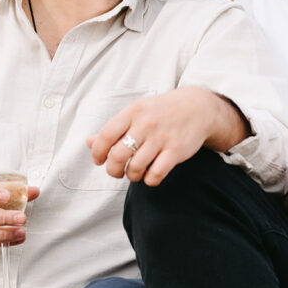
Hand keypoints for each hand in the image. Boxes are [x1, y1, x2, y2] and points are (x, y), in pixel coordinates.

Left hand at [86, 87, 238, 186]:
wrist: (197, 107)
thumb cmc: (162, 111)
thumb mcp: (136, 112)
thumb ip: (114, 128)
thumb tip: (89, 142)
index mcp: (132, 112)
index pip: (105, 136)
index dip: (97, 153)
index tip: (100, 160)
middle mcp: (146, 124)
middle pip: (117, 156)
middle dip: (113, 170)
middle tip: (118, 172)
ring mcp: (162, 137)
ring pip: (136, 168)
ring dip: (132, 176)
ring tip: (135, 173)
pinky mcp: (176, 150)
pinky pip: (156, 174)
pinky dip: (150, 180)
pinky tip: (151, 175)